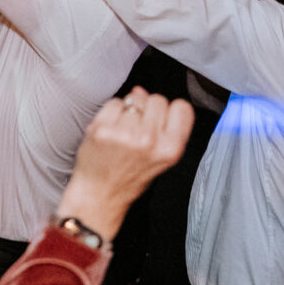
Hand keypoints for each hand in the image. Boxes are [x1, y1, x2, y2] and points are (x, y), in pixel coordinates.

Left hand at [53, 87, 193, 241]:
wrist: (101, 193)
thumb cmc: (130, 177)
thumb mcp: (160, 157)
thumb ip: (161, 125)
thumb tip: (141, 91)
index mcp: (170, 149)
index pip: (182, 108)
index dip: (170, 110)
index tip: (161, 119)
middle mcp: (150, 140)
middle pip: (157, 99)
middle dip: (148, 109)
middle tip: (138, 129)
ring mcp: (125, 134)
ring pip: (134, 99)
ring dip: (128, 111)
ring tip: (123, 132)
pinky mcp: (102, 129)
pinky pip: (114, 102)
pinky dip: (111, 112)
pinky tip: (110, 130)